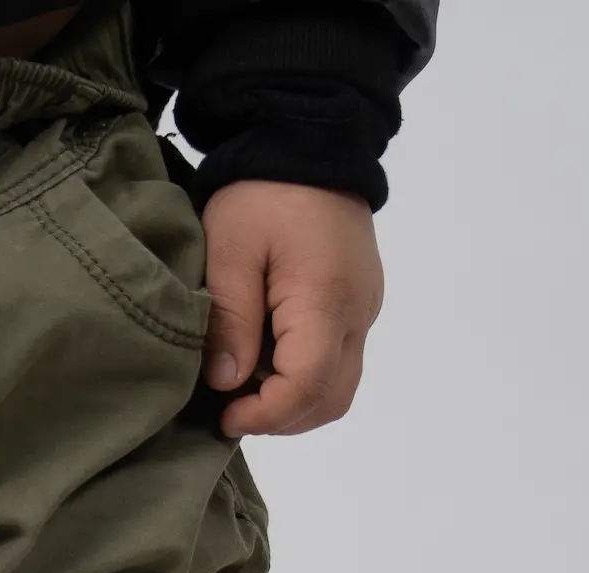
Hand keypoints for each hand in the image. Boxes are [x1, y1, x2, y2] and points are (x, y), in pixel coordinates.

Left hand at [200, 181, 383, 438]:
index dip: (264, 415)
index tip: (224, 415)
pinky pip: (339, 361)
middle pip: (331, 399)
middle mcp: (357, 312)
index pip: (307, 387)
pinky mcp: (360, 302)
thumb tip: (228, 383)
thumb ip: (231, 318)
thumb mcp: (230, 248)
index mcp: (326, 299)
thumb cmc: (264, 191)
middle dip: (280, 418)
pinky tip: (266, 358)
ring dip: (293, 401)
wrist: (311, 139)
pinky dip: (304, 377)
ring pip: (338, 387)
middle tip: (232, 408)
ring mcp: (365, 309)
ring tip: (246, 383)